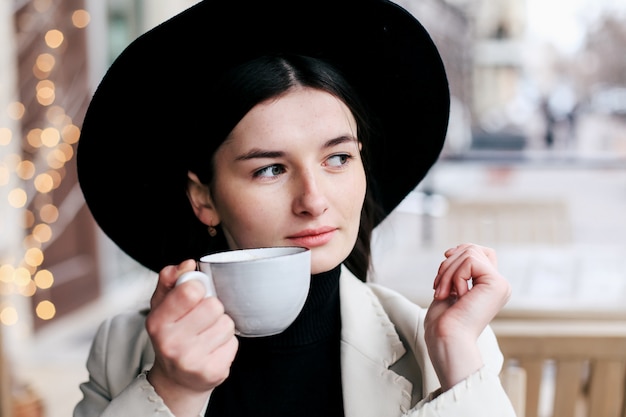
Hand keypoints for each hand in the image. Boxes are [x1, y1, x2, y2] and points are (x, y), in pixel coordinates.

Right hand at [145, 259, 237, 416]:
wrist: (176, 380)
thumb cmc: (171, 336)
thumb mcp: (162, 306)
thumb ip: (171, 280)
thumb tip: (188, 264)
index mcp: (158, 322)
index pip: (190, 290)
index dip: (198, 289)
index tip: (193, 295)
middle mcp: (172, 344)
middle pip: (214, 306)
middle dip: (212, 309)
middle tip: (201, 320)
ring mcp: (192, 361)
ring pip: (227, 323)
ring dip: (221, 326)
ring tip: (206, 335)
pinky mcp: (213, 372)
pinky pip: (234, 343)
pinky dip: (226, 344)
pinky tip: (212, 350)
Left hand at [424, 243, 510, 389]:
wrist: (447, 338)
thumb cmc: (444, 321)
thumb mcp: (450, 288)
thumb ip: (458, 270)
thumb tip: (455, 250)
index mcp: (489, 287)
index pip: (481, 252)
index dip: (462, 250)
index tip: (445, 257)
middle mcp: (499, 285)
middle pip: (473, 250)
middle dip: (448, 263)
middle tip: (438, 286)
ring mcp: (500, 284)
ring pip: (469, 253)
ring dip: (447, 272)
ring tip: (442, 293)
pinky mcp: (497, 283)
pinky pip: (470, 261)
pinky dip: (455, 275)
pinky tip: (456, 295)